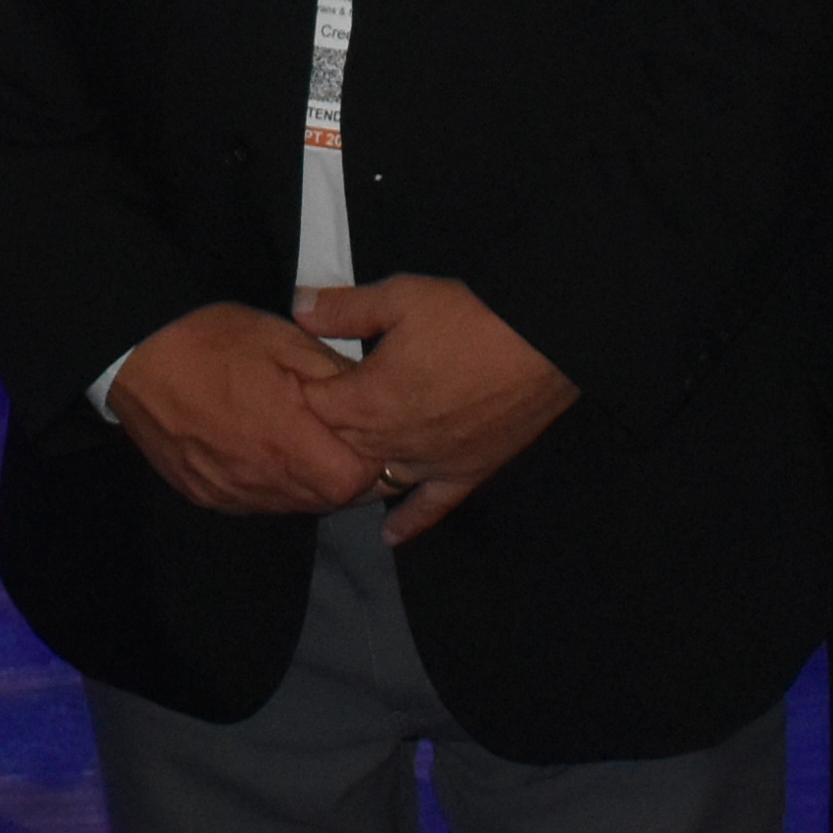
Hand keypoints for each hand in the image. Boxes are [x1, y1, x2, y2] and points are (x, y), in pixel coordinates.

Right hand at [112, 302, 389, 515]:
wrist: (138, 353)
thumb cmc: (218, 340)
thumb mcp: (288, 341)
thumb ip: (337, 377)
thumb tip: (374, 399)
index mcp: (286, 441)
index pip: (354, 481)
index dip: (371, 461)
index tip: (371, 435)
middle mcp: (259, 480)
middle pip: (326, 500)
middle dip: (343, 472)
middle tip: (342, 436)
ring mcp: (229, 494)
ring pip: (292, 505)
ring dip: (309, 481)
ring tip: (306, 442)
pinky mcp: (205, 495)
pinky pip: (254, 503)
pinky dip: (272, 485)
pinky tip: (267, 452)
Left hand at [286, 275, 578, 541]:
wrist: (543, 341)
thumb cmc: (470, 315)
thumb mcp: (401, 297)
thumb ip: (345, 309)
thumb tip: (297, 309)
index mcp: (369, 400)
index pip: (313, 408)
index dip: (299, 394)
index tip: (289, 383)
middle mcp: (392, 442)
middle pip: (340, 448)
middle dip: (321, 434)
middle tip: (309, 422)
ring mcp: (429, 464)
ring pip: (377, 480)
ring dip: (356, 473)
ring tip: (335, 471)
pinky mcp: (465, 473)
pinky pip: (432, 506)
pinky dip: (409, 522)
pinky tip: (390, 535)